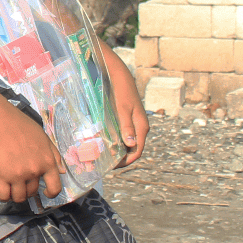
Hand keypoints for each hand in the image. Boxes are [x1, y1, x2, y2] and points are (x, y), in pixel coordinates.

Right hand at [0, 102, 63, 204]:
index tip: (45, 193)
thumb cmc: (21, 125)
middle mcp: (34, 171)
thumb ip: (54, 155)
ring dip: (16, 195)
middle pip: (33, 192)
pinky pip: (3, 195)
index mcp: (47, 162)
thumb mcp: (44, 137)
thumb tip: (61, 172)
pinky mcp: (1, 175)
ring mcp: (18, 174)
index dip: (51, 194)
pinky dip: (4, 196)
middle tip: (22, 182)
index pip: (55, 188)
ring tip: (11, 187)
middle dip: (28, 190)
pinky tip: (2, 189)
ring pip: (19, 197)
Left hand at [102, 44, 149, 167]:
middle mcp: (140, 128)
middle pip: (132, 150)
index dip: (125, 162)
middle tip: (102, 163)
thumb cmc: (121, 91)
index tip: (111, 167)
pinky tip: (103, 142)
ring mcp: (134, 124)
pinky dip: (115, 141)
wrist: (119, 75)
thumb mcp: (123, 109)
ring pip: (127, 143)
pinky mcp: (127, 119)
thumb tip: (131, 146)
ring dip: (117, 151)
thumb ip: (126, 127)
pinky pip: (123, 135)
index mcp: (142, 127)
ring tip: (101, 155)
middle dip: (119, 158)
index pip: (137, 152)